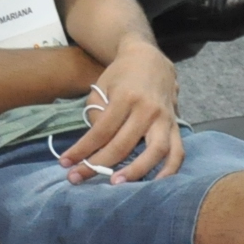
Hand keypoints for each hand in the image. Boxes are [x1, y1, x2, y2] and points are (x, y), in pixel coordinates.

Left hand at [57, 39, 182, 183]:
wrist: (149, 59)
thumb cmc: (120, 75)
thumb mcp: (100, 87)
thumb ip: (96, 114)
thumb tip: (96, 144)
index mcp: (125, 98)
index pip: (101, 131)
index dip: (82, 149)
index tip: (65, 163)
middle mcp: (147, 110)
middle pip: (123, 144)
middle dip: (99, 165)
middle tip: (79, 178)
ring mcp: (165, 119)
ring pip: (156, 151)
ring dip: (137, 171)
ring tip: (116, 184)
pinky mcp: (177, 126)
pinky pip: (178, 152)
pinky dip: (170, 170)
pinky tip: (156, 183)